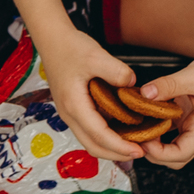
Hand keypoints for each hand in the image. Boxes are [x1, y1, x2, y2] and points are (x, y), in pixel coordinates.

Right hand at [37, 29, 144, 162]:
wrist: (52, 40)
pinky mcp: (74, 109)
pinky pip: (90, 130)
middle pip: (93, 146)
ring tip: (134, 142)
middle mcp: (69, 114)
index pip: (99, 135)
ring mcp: (70, 113)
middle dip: (117, 154)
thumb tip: (133, 86)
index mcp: (74, 104)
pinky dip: (106, 135)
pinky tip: (123, 127)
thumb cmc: (70, 47)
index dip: (120, 146)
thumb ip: (118, 72)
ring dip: (112, 146)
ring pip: (91, 140)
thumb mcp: (96, 56)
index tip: (139, 150)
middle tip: (141, 151)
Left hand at [136, 49, 193, 168]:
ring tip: (140, 122)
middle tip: (139, 134)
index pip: (181, 154)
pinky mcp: (188, 109)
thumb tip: (146, 94)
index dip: (160, 153)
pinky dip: (158, 119)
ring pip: (172, 139)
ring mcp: (193, 119)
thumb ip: (168, 85)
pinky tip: (148, 108)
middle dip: (155, 151)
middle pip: (176, 155)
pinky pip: (170, 121)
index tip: (144, 139)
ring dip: (156, 135)